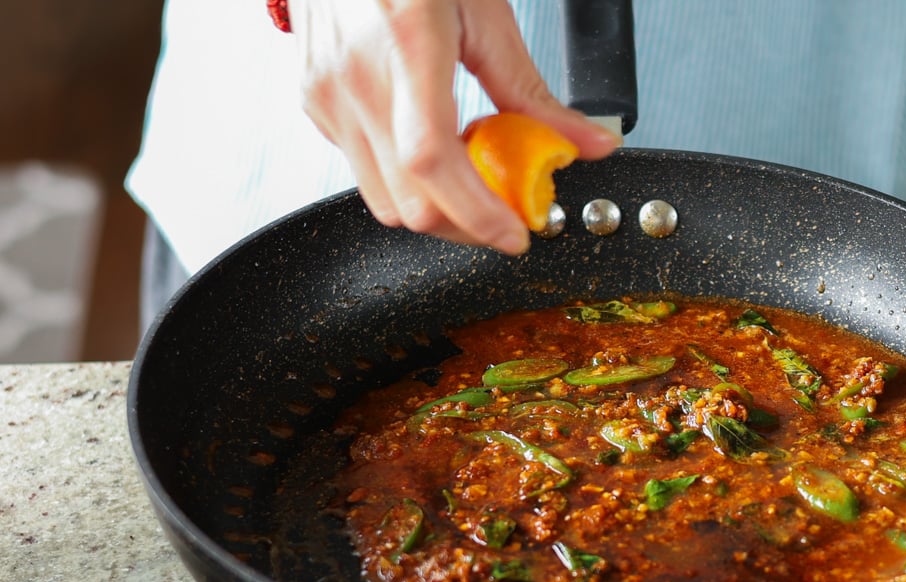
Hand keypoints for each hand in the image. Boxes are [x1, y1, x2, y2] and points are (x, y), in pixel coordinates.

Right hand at [289, 0, 619, 254]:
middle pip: (409, 203)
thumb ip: (532, 91)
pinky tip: (432, 151)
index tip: (514, 233)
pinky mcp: (315, 104)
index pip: (433, 160)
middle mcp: (356, 78)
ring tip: (468, 180)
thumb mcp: (484, 14)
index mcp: (408, 45)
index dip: (477, 214)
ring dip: (434, 210)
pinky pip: (362, 171)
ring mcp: (328, 95)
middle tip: (504, 216)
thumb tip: (589, 142)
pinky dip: (405, 180)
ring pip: (383, 201)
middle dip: (465, 228)